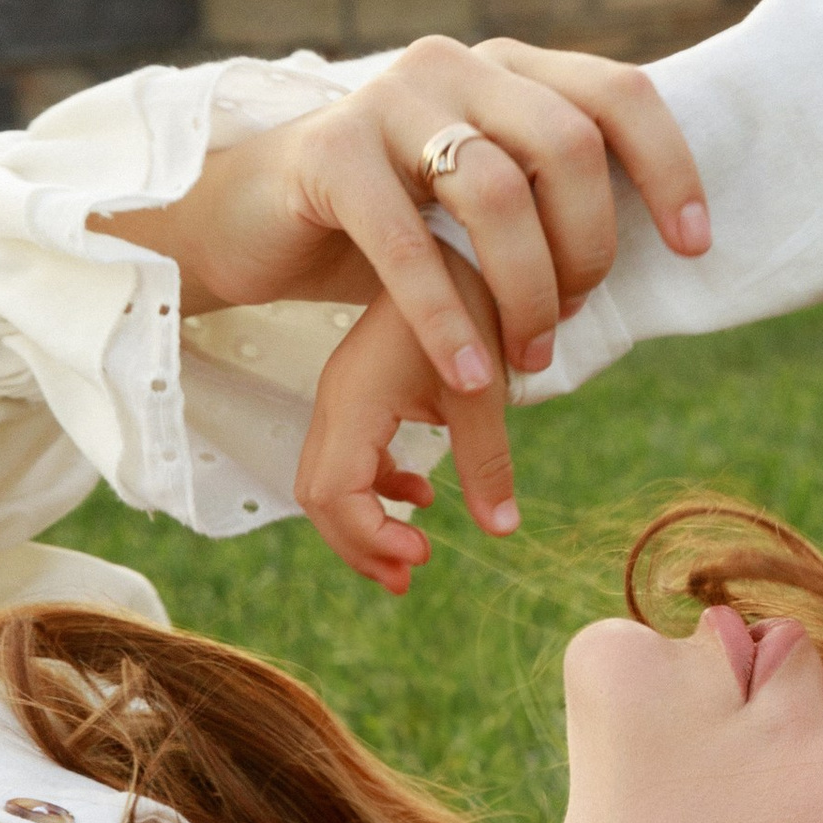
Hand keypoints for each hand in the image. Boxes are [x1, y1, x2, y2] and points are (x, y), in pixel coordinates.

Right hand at [97, 36, 707, 399]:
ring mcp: (388, 99)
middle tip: (573, 318)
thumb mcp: (484, 196)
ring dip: (528, 288)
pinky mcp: (328, 153)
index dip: (669, 166)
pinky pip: (408, 242)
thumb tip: (672, 239)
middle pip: (568, 144)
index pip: (620, 91)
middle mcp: (455, 64)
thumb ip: (555, 192)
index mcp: (509, 66)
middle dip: (589, 246)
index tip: (694, 246)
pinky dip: (448, 317)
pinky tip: (469, 375)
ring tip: (529, 356)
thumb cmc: (392, 221)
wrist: (249, 219)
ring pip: (497, 190)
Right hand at [299, 263, 513, 591]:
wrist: (462, 245)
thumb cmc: (474, 307)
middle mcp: (336, 400)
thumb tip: (503, 530)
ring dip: (366, 522)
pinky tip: (422, 496)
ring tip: (414, 556)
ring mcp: (345, 395)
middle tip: (411, 577)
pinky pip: (351, 456)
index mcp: (354, 398)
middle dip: (359, 543)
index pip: (332, 493)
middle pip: (319, 496)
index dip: (370, 536)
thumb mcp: (484, 390)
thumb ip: (488, 460)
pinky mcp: (362, 391)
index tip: (423, 557)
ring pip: (330, 480)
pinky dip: (378, 488)